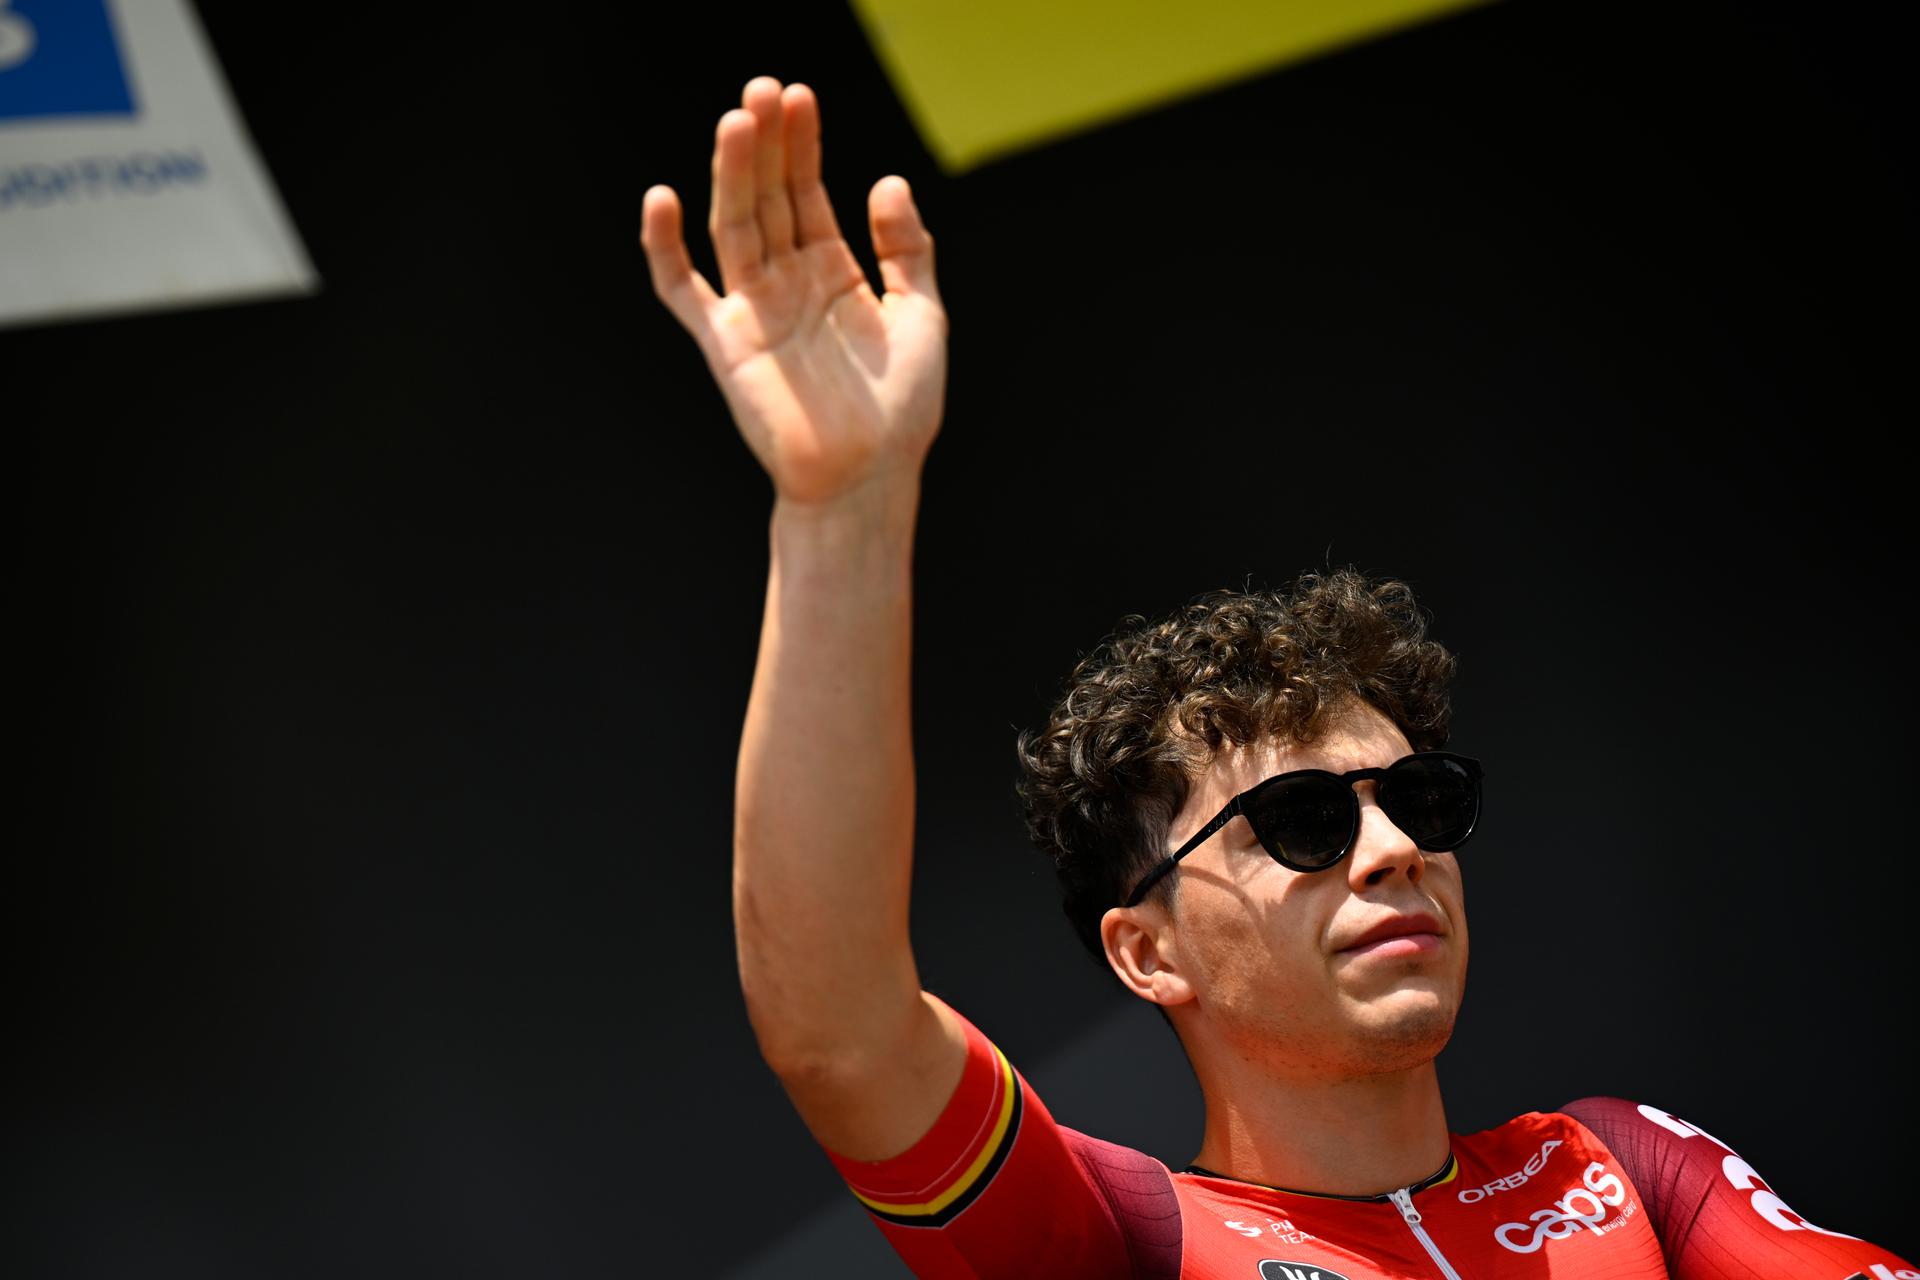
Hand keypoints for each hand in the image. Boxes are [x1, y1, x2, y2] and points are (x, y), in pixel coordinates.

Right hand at [641, 78, 947, 507]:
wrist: (869, 480)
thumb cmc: (901, 411)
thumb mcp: (923, 317)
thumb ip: (907, 249)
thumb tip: (886, 180)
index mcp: (832, 273)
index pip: (806, 193)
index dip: (802, 145)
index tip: (798, 97)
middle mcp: (787, 284)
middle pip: (767, 199)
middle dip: (765, 146)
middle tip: (762, 89)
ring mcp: (753, 311)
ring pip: (733, 228)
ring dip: (732, 175)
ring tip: (738, 120)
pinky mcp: (725, 346)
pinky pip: (682, 292)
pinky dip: (664, 249)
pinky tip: (660, 199)